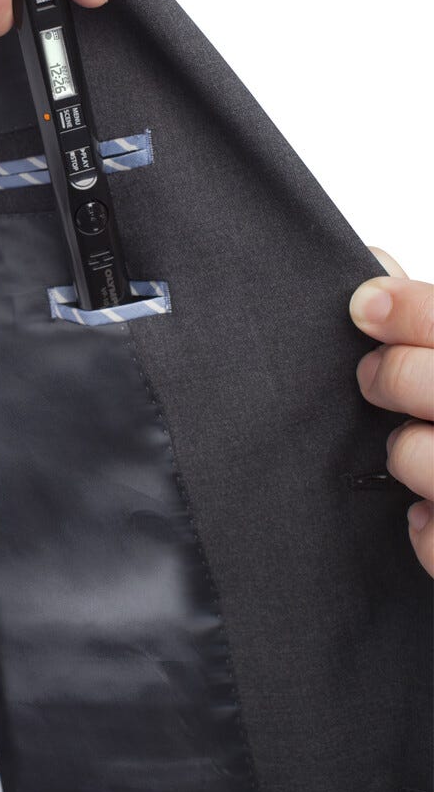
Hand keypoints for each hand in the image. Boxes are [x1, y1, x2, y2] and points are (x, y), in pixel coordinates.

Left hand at [350, 249, 433, 576]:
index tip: (363, 306)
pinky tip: (421, 513)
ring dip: (408, 452)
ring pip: (427, 459)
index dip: (412, 309)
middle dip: (397, 377)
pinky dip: (424, 529)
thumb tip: (377, 262)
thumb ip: (432, 326)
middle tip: (373, 380)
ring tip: (408, 450)